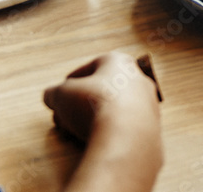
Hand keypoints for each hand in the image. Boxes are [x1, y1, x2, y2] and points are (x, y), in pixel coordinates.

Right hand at [43, 52, 160, 143]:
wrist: (126, 136)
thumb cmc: (95, 106)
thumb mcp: (61, 95)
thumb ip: (54, 93)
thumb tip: (51, 96)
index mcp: (120, 62)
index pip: (90, 68)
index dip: (71, 83)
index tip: (60, 95)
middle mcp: (139, 79)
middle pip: (103, 90)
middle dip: (80, 104)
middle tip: (63, 117)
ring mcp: (148, 104)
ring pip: (114, 109)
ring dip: (93, 119)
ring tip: (75, 132)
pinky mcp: (151, 126)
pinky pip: (124, 127)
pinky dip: (109, 132)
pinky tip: (95, 141)